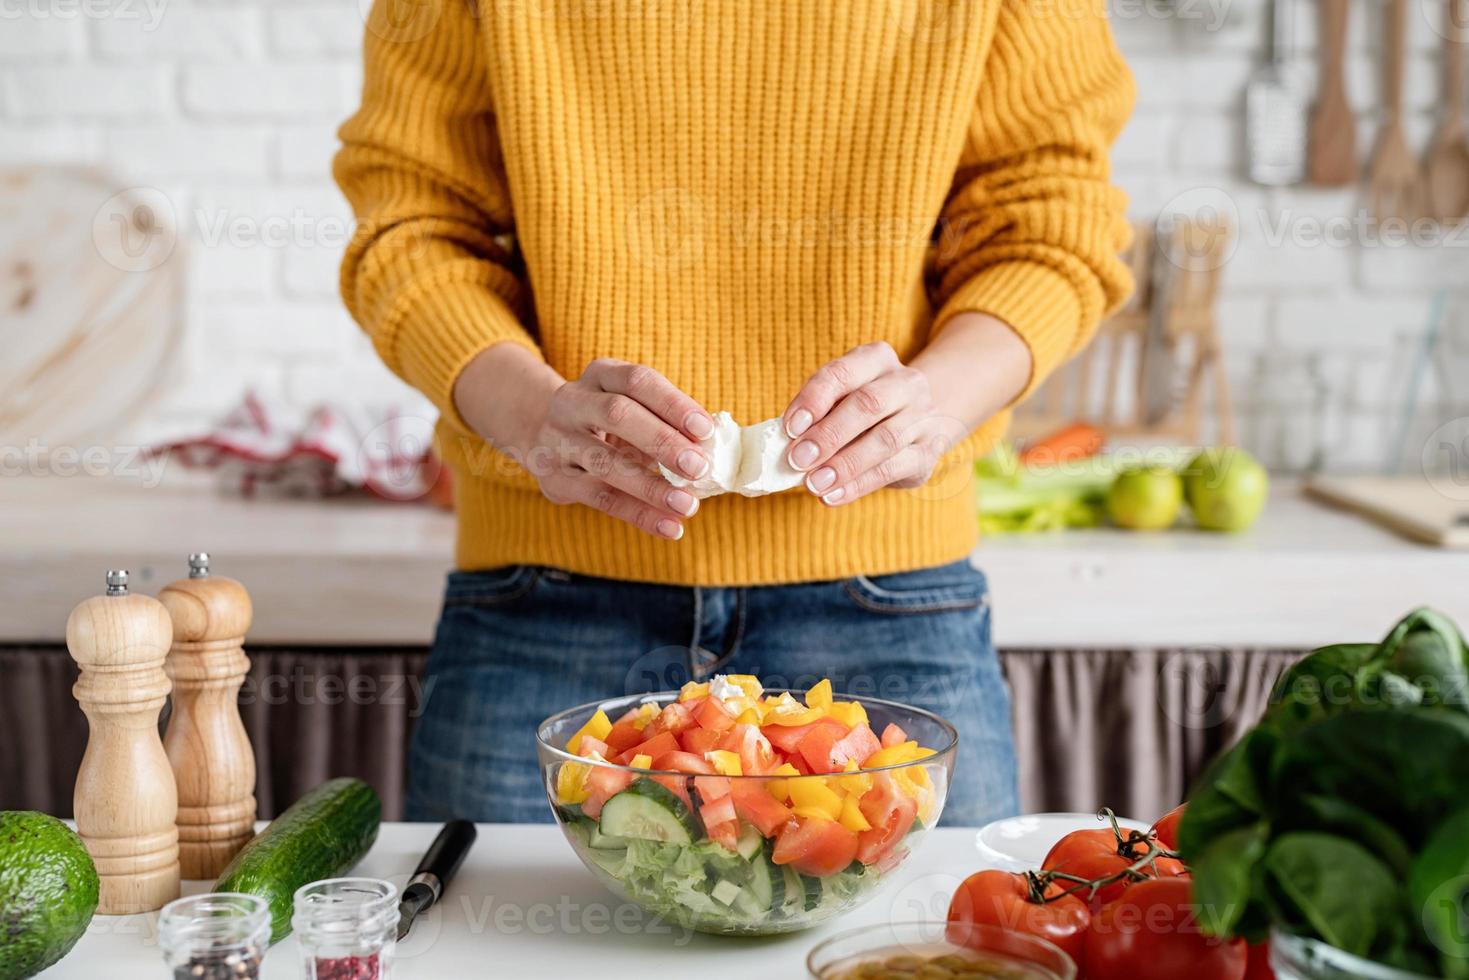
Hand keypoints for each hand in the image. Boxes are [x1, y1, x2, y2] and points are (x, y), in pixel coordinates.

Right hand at [456, 347, 713, 539]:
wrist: (542, 434)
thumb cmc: (609, 422)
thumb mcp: (632, 407)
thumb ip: (666, 423)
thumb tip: (711, 450)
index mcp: (600, 375)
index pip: (637, 381)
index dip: (673, 404)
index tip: (705, 430)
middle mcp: (572, 402)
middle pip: (617, 416)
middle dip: (661, 442)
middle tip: (698, 467)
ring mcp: (557, 440)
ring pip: (605, 463)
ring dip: (651, 487)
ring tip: (688, 505)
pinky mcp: (554, 478)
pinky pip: (599, 499)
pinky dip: (638, 514)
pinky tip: (669, 526)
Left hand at [781, 342, 947, 505]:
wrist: (918, 422)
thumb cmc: (864, 411)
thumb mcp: (842, 399)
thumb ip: (817, 415)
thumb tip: (788, 445)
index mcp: (876, 359)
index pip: (842, 372)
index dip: (814, 399)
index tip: (790, 427)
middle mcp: (905, 382)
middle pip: (867, 404)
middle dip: (829, 434)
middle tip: (798, 459)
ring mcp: (923, 416)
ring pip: (885, 439)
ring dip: (844, 464)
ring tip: (814, 483)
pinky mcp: (928, 452)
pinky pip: (893, 469)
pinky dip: (859, 485)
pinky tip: (833, 496)